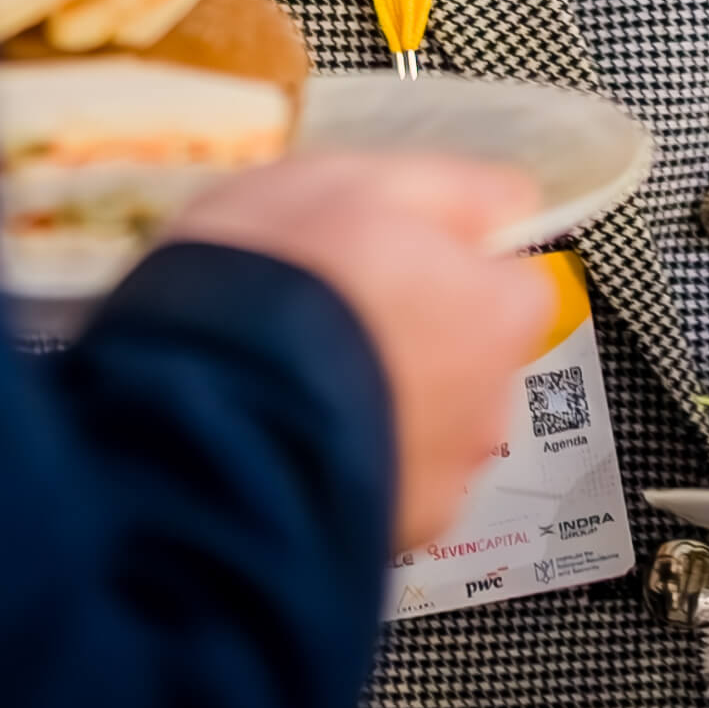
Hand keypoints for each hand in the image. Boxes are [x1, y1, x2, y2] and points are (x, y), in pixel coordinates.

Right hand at [160, 153, 550, 546]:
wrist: (204, 417)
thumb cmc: (274, 285)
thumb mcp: (351, 181)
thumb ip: (447, 190)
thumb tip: (502, 202)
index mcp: (495, 306)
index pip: (503, 274)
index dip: (438, 257)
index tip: (384, 252)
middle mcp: (490, 397)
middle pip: (464, 351)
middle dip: (409, 332)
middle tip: (328, 309)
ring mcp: (444, 472)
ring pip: (422, 419)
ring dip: (378, 397)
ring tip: (295, 374)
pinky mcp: (394, 525)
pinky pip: (379, 474)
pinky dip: (346, 452)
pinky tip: (288, 425)